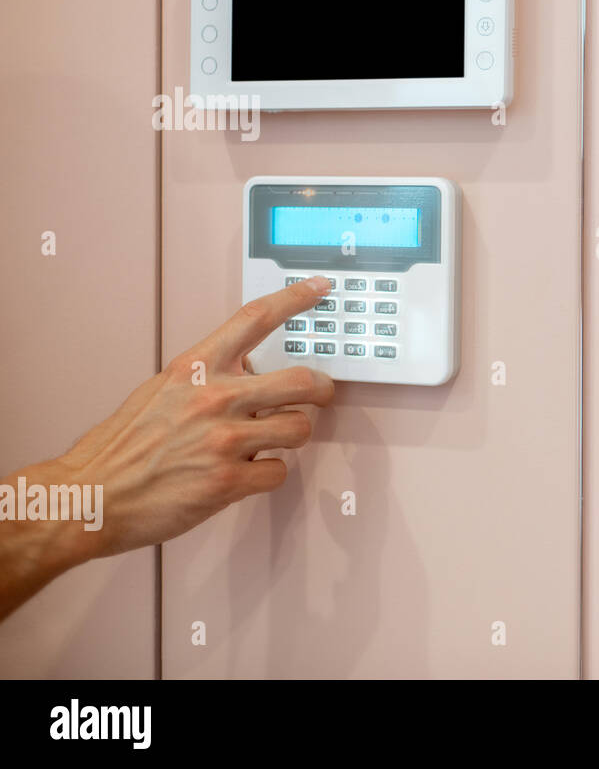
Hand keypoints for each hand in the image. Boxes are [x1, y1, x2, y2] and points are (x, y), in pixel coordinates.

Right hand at [53, 277, 335, 558]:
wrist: (91, 494)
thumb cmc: (123, 446)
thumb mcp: (162, 389)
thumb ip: (207, 377)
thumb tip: (249, 376)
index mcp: (195, 367)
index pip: (255, 318)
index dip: (295, 299)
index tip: (320, 288)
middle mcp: (215, 397)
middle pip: (302, 381)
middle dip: (323, 389)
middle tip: (322, 394)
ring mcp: (224, 440)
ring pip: (299, 429)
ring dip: (291, 437)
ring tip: (267, 442)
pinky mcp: (228, 481)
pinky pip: (278, 471)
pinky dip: (267, 475)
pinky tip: (244, 474)